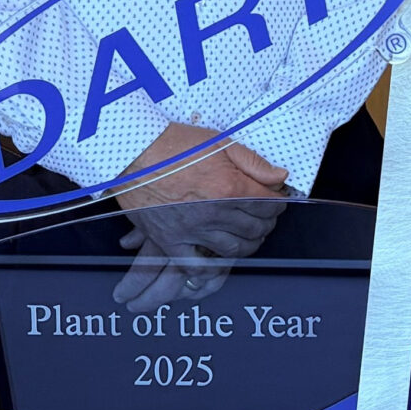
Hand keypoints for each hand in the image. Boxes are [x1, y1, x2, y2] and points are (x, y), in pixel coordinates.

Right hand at [112, 123, 288, 305]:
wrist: (131, 152)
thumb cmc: (171, 144)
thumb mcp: (218, 141)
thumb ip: (252, 161)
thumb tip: (279, 177)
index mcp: (229, 186)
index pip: (269, 204)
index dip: (279, 202)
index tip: (276, 201)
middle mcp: (214, 212)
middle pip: (255, 228)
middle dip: (267, 223)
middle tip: (265, 218)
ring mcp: (192, 230)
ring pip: (234, 250)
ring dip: (248, 245)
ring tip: (248, 236)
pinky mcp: (171, 241)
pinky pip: (197, 266)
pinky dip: (212, 268)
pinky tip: (217, 259)